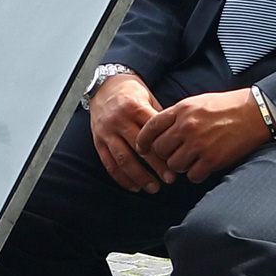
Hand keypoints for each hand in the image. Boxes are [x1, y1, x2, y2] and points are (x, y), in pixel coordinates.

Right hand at [89, 73, 175, 192]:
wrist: (104, 87)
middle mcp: (119, 120)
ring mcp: (107, 132)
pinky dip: (121, 177)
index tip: (177, 161)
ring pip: (123, 158)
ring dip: (139, 176)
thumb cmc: (132, 94)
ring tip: (153, 187)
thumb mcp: (148, 99)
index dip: (165, 149)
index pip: (152, 132)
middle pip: (139, 148)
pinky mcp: (98, 141)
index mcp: (134, 107)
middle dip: (155, 166)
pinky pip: (109, 163)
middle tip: (170, 179)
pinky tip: (134, 186)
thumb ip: (159, 119)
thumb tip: (178, 141)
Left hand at [136, 88, 272, 183]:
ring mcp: (199, 144)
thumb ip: (178, 115)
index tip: (142, 148)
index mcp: (182, 110)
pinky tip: (203, 166)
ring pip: (174, 165)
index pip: (151, 127)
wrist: (256, 112)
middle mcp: (187, 126)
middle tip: (174, 154)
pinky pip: (192, 175)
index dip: (143, 140)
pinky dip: (196, 174)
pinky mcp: (212, 159)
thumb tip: (161, 130)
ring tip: (192, 159)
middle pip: (159, 150)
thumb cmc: (228, 106)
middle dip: (164, 155)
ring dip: (181, 165)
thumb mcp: (198, 102)